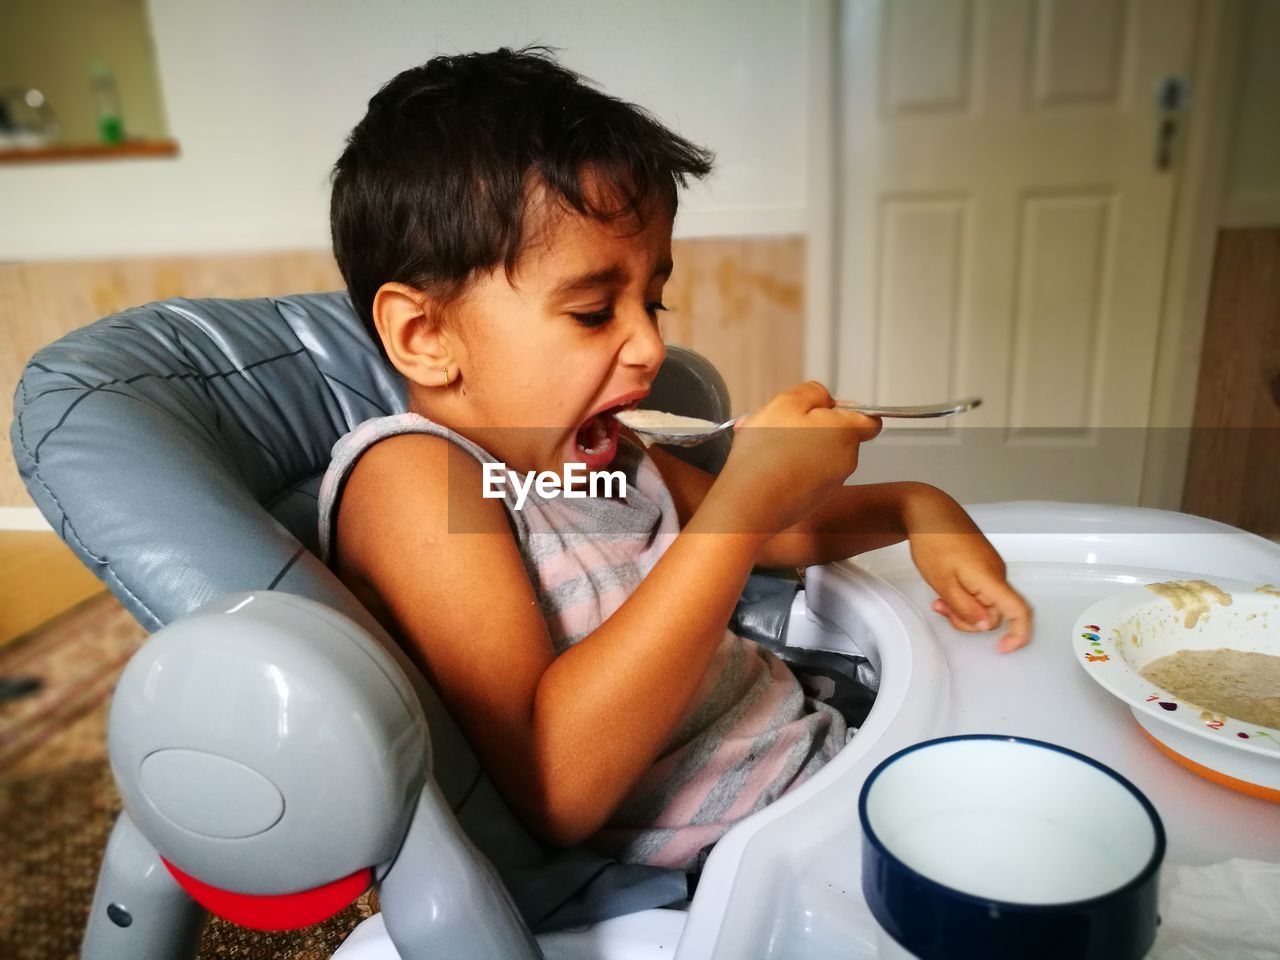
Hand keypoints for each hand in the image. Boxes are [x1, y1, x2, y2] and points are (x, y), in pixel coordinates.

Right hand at [718, 382, 881, 534]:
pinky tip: (762, 467)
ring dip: (793, 446)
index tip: (824, 408)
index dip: (848, 409)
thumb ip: (813, 392)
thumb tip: (824, 399)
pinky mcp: (812, 503)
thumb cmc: (767, 454)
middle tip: (777, 424)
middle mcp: (845, 462)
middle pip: (835, 436)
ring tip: (761, 445)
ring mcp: (829, 486)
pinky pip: (804, 477)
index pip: (870, 419)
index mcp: (845, 434)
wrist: (749, 504)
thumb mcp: (787, 402)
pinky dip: (787, 469)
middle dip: (808, 427)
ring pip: (816, 456)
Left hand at [903, 486, 1032, 652]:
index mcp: (992, 579)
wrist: (929, 511)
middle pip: (994, 613)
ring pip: (984, 603)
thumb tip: (987, 627)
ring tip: (939, 597)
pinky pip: (979, 590)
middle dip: (969, 619)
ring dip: (963, 607)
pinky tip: (945, 588)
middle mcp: (998, 574)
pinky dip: (963, 595)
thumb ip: (965, 608)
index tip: (1004, 649)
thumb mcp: (943, 582)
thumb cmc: (934, 542)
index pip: (1019, 611)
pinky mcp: (983, 565)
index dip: (1018, 635)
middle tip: (941, 609)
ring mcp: (991, 568)